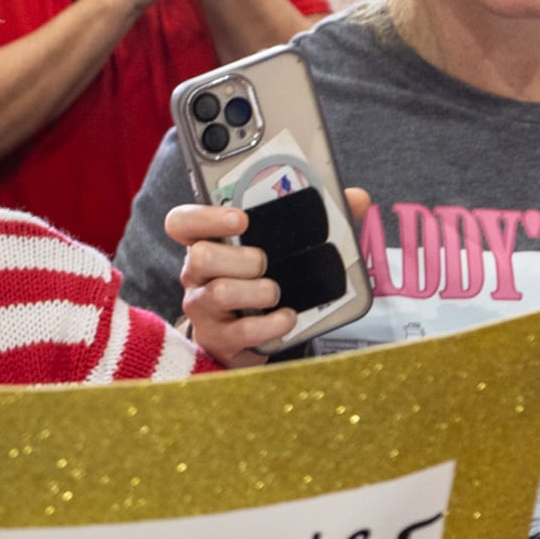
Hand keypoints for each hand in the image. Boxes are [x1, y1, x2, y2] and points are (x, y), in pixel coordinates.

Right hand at [163, 189, 370, 366]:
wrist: (250, 336)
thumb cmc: (261, 280)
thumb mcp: (282, 248)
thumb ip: (319, 218)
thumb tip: (357, 199)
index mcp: (207, 242)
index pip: (182, 222)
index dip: (205, 217)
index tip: (240, 219)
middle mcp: (196, 274)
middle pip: (199, 256)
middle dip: (240, 258)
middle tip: (264, 262)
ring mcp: (202, 308)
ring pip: (218, 293)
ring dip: (256, 291)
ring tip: (276, 292)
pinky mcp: (218, 339)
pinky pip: (240, 331)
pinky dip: (270, 323)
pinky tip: (286, 317)